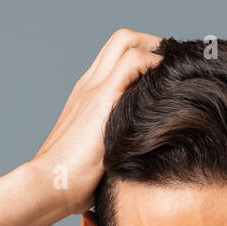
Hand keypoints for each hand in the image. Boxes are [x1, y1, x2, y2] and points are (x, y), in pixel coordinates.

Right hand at [29, 29, 163, 216]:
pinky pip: (133, 61)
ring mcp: (93, 88)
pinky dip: (154, 63)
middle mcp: (89, 84)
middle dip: (154, 44)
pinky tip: (170, 83)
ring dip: (156, 49)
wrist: (49, 184)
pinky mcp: (101, 98)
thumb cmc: (72, 182)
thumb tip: (146, 163)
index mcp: (88, 96)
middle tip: (176, 66)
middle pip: (122, 40)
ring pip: (126, 41)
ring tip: (177, 70)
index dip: (145, 56)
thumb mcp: (102, 156)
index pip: (116, 58)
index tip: (168, 75)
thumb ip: (119, 147)